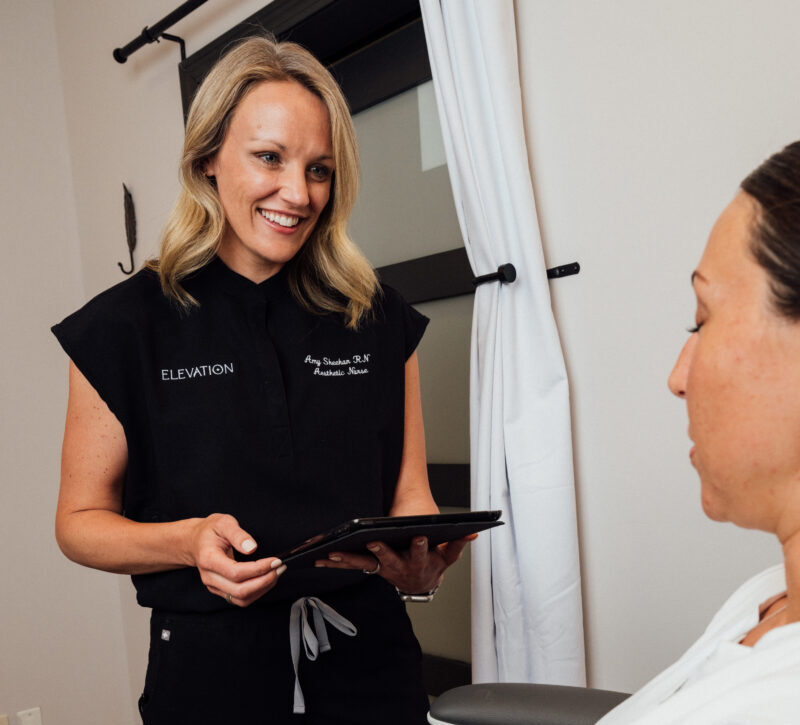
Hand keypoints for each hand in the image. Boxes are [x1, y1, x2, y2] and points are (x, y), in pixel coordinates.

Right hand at [187, 513, 285, 606]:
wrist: (195, 541)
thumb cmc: (210, 531)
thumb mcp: (223, 522)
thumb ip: (237, 534)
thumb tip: (252, 547)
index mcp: (208, 559)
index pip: (236, 572)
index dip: (258, 569)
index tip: (275, 561)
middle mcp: (209, 577)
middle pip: (239, 590)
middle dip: (264, 581)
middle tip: (280, 567)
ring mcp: (214, 586)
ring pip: (241, 598)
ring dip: (263, 588)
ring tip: (277, 573)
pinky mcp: (220, 590)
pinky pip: (240, 599)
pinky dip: (257, 592)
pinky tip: (267, 579)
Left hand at [315, 534, 476, 593]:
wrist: (421, 581)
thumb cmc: (433, 562)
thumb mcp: (448, 555)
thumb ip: (457, 544)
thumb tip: (472, 534)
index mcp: (419, 561)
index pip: (421, 551)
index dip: (421, 545)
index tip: (419, 536)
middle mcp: (399, 568)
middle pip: (389, 559)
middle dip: (382, 552)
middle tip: (374, 543)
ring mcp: (382, 569)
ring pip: (364, 564)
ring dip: (348, 559)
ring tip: (331, 553)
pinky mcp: (370, 568)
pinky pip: (351, 565)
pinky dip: (337, 561)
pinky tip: (320, 557)